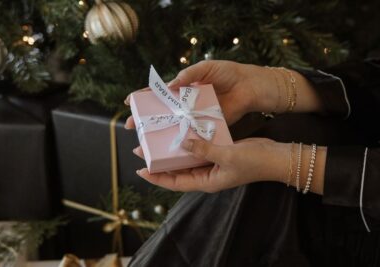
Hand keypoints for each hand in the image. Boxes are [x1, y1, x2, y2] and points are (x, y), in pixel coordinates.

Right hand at [124, 60, 280, 128]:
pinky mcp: (208, 125)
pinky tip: (171, 145)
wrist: (250, 86)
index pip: (160, 92)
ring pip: (175, 125)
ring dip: (161, 132)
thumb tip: (171, 84)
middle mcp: (187, 103)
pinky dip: (183, 138)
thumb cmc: (229, 73)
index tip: (129, 102)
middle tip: (132, 126)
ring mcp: (197, 115)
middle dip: (146, 119)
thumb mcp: (207, 68)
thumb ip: (190, 74)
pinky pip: (193, 132)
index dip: (144, 96)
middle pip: (163, 112)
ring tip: (145, 140)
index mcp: (184, 87)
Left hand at [133, 138, 288, 192]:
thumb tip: (182, 141)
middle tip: (143, 150)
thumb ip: (204, 149)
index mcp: (207, 182)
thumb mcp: (227, 155)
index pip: (176, 183)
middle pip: (178, 172)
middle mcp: (207, 175)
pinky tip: (182, 131)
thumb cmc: (253, 161)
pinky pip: (200, 150)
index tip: (140, 170)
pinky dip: (190, 142)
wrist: (275, 157)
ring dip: (174, 152)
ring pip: (188, 160)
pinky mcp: (219, 154)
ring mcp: (213, 165)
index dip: (157, 178)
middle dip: (160, 163)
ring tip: (158, 140)